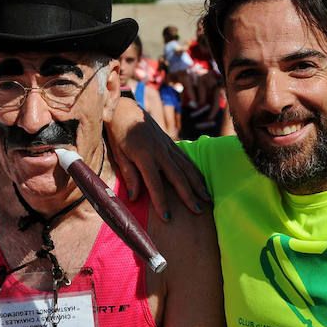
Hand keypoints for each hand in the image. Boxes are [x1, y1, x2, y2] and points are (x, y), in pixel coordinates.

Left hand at [105, 97, 209, 220]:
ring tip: (206, 199)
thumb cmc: (119, 134)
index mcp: (144, 156)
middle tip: (197, 211)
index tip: (167, 217)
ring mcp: (168, 146)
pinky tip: (202, 181)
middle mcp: (160, 151)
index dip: (161, 201)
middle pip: (177, 176)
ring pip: (186, 167)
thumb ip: (129, 175)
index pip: (155, 183)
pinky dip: (196, 171)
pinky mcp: (171, 142)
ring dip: (198, 184)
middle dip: (188, 195)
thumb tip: (134, 197)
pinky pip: (186, 158)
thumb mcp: (119, 154)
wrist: (126, 109)